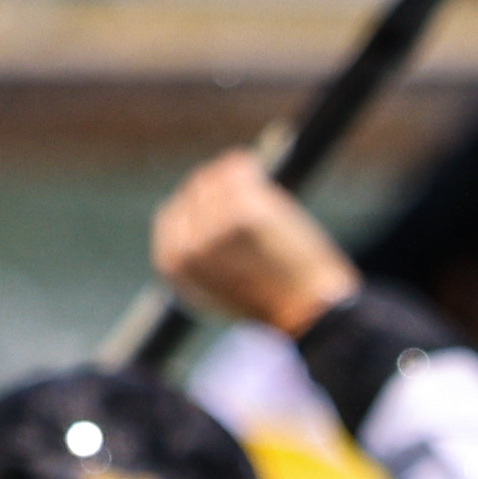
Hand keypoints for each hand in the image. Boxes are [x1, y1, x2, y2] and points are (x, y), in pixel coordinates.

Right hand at [152, 151, 357, 335]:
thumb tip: (183, 210)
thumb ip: (193, 255)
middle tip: (248, 203)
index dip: (196, 206)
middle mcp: (186, 246)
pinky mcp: (244, 210)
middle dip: (219, 190)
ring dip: (240, 181)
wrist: (307, 311)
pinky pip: (239, 167)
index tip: (220, 205)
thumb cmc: (267, 301)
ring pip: (217, 176)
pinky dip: (250, 168)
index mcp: (172, 264)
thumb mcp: (212, 288)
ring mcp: (214, 227)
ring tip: (261, 203)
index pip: (170, 214)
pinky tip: (261, 179)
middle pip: (194, 190)